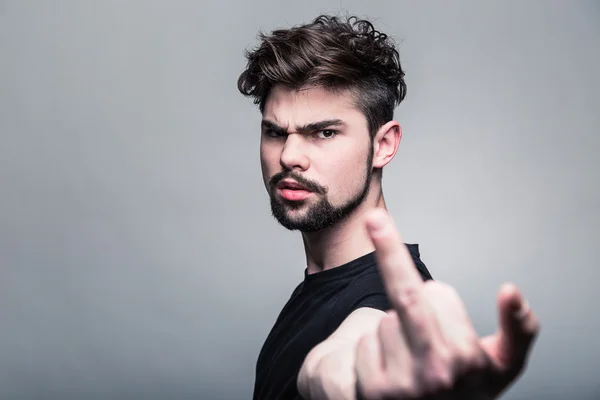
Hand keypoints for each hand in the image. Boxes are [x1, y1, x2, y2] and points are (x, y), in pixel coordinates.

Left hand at [354, 209, 539, 398]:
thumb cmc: (467, 390)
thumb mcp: (504, 365)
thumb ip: (520, 329)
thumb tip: (510, 291)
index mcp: (466, 362)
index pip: (439, 295)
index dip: (440, 299)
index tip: (428, 283)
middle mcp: (432, 375)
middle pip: (407, 297)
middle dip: (389, 251)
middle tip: (374, 219)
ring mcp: (397, 386)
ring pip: (383, 321)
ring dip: (394, 329)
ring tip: (410, 359)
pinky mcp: (369, 392)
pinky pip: (362, 342)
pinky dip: (372, 348)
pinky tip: (389, 371)